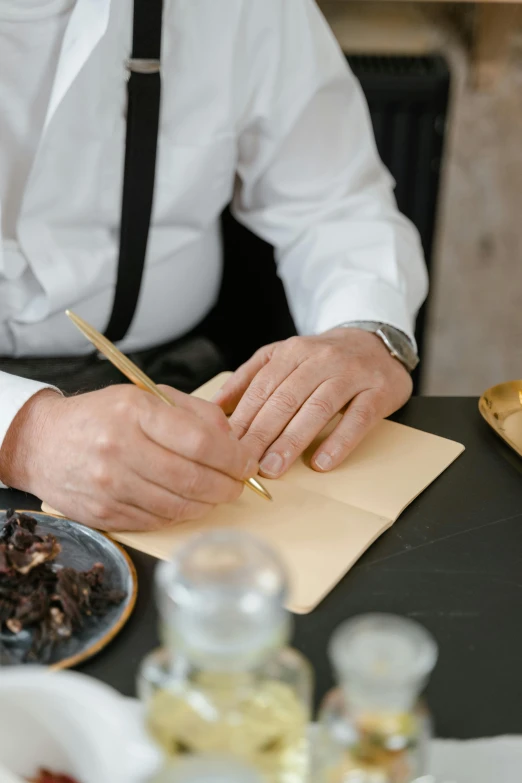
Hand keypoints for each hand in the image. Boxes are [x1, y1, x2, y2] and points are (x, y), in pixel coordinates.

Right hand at [0, 385, 256, 531]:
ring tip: (216, 492)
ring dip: (208, 503)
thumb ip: (195, 413)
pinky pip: (158, 521)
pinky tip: (186, 501)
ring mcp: (111, 486)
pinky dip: (181, 514)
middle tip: (238, 483)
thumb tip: (235, 442)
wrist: (44, 443)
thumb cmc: (102, 416)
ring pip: (179, 506)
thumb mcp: (146, 396)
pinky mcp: (105, 514)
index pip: (200, 441)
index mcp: (134, 412)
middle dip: (228, 485)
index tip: (247, 462)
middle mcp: (120, 450)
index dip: (234, 457)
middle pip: (194, 479)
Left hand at [214, 328, 412, 477]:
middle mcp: (321, 359)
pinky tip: (321, 462)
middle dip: (262, 433)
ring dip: (293, 440)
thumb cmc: (324, 358)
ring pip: (318, 408)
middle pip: (286, 399)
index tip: (226, 446)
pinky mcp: (379, 390)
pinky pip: (358, 418)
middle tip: (244, 463)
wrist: (378, 342)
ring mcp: (352, 374)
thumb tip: (216, 406)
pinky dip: (339, 441)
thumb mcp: (284, 356)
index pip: (263, 388)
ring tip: (274, 467)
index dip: (243, 418)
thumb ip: (250, 377)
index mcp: (293, 352)